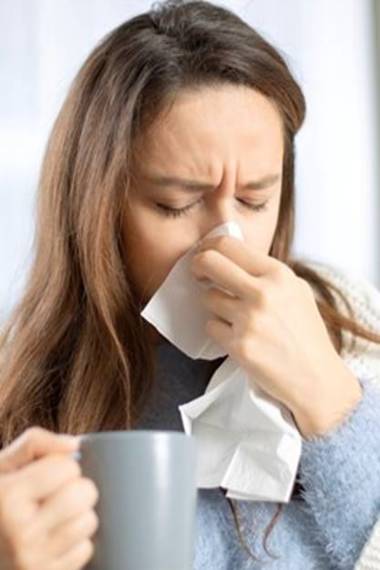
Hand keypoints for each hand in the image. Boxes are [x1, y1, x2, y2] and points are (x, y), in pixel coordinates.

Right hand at [0, 427, 98, 569]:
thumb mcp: (0, 467)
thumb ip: (34, 443)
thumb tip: (75, 444)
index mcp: (7, 497)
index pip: (68, 467)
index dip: (60, 466)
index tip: (44, 476)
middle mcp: (19, 532)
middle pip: (84, 493)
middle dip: (75, 487)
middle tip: (56, 494)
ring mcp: (33, 561)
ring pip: (89, 521)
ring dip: (78, 515)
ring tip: (54, 516)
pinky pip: (84, 550)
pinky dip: (74, 543)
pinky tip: (52, 540)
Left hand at [191, 235, 362, 437]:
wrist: (316, 378)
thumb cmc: (306, 334)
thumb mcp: (296, 291)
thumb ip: (265, 273)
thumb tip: (229, 258)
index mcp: (278, 274)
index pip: (229, 244)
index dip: (209, 248)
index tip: (206, 256)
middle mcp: (264, 293)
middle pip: (209, 262)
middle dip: (197, 267)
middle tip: (199, 276)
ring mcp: (250, 319)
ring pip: (207, 298)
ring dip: (214, 307)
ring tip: (235, 317)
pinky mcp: (239, 345)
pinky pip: (211, 326)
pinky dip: (219, 331)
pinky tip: (238, 337)